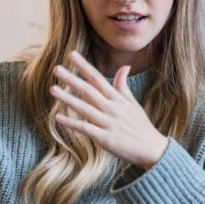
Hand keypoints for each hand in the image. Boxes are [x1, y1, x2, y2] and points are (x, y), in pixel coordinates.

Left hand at [50, 51, 168, 169]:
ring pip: (84, 108)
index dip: (84, 66)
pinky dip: (72, 124)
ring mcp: (108, 123)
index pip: (98, 78)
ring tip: (53, 89)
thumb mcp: (133, 103)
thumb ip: (123, 86)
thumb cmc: (140, 125)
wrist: (151, 148)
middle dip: (72, 79)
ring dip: (68, 98)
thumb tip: (124, 66)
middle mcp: (111, 108)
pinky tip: (58, 118)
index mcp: (117, 99)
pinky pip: (86, 129)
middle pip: (89, 91)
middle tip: (56, 68)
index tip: (72, 55)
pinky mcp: (105, 138)